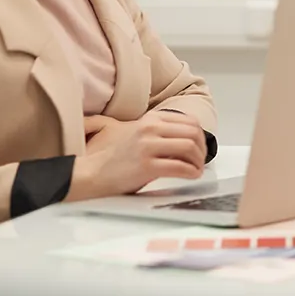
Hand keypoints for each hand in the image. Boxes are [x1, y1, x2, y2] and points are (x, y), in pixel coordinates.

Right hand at [71, 110, 207, 198]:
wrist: (91, 172)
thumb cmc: (113, 156)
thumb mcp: (136, 132)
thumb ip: (159, 130)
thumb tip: (186, 138)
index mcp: (150, 119)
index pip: (189, 121)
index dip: (200, 135)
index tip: (200, 147)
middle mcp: (150, 129)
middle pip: (193, 133)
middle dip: (202, 148)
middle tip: (201, 160)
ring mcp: (148, 146)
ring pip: (189, 147)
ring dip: (198, 161)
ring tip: (196, 169)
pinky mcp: (146, 166)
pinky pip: (180, 167)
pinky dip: (191, 172)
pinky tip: (191, 176)